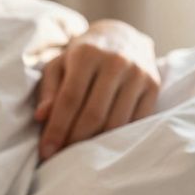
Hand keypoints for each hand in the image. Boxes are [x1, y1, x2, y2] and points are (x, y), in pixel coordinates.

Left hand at [35, 19, 159, 159]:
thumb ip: (48, 91)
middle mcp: (116, 62)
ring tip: (79, 154)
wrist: (121, 36)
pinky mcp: (154, 86)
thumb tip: (41, 117)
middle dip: (74, 140)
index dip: (57, 128)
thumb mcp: (58, 66)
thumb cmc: (80, 57)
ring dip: (96, 143)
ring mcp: (138, 74)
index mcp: (87, 55)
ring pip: (116, 121)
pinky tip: (104, 146)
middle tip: (61, 157)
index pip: (69, 100)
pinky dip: (119, 137)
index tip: (46, 151)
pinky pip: (136, 121)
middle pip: (94, 114)